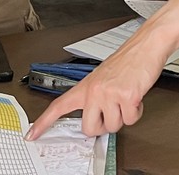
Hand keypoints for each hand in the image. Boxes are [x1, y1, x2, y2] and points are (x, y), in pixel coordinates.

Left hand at [29, 26, 167, 140]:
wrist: (146, 44)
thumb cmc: (128, 60)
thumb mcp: (104, 77)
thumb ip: (94, 97)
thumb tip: (93, 119)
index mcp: (86, 86)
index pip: (59, 106)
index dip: (44, 122)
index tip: (32, 134)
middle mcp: (94, 90)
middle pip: (89, 129)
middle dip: (103, 126)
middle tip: (111, 110)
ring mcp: (109, 94)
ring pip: (112, 127)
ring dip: (123, 116)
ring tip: (126, 97)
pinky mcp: (126, 97)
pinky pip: (130, 120)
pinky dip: (136, 112)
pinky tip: (136, 96)